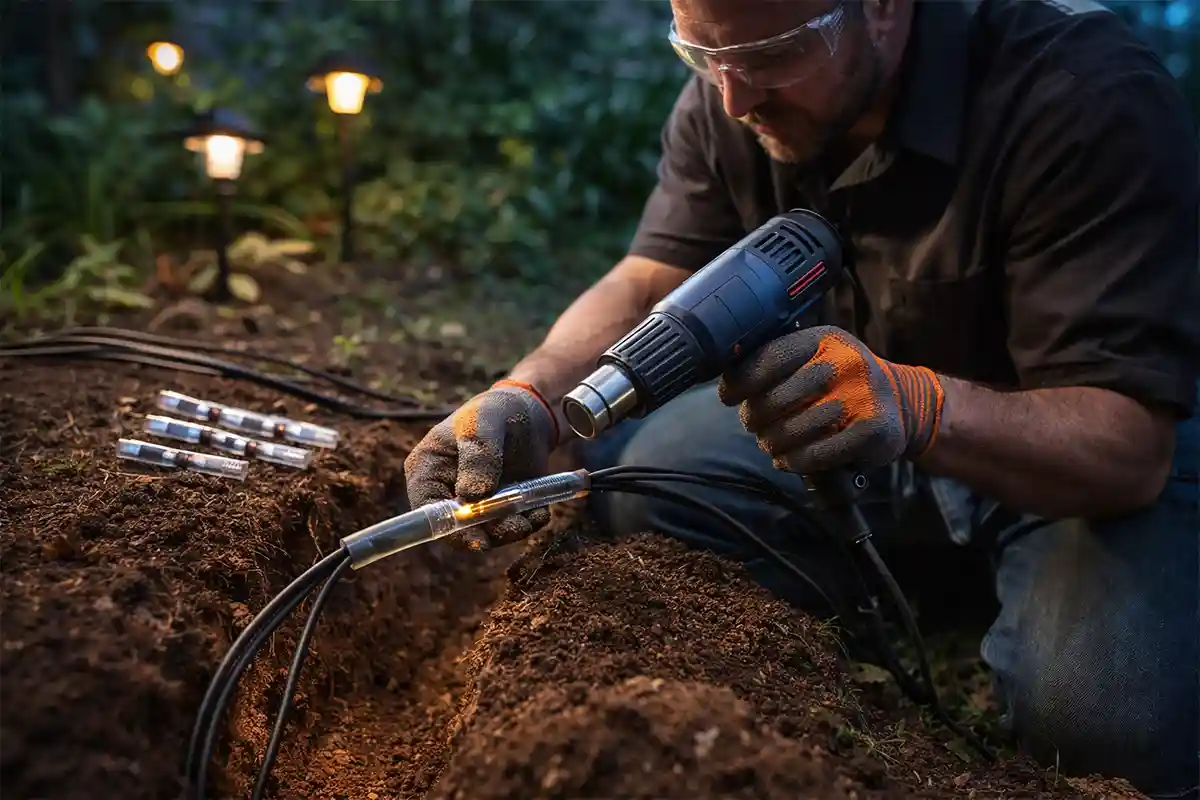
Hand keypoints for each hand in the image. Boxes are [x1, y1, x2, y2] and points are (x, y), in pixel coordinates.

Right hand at [404, 379, 559, 550]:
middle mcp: (447, 493)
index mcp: (427, 470)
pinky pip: (512, 526)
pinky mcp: (500, 509)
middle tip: (518, 526)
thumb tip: (472, 497)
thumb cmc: (493, 411)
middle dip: (488, 533)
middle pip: (458, 528)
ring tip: (534, 514)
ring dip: (512, 530)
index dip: (449, 529)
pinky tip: (540, 510)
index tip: (477, 539)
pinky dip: (528, 523)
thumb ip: (478, 456)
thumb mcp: (483, 424)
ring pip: (488, 532)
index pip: (427, 510)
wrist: (527, 413)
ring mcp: (475, 505)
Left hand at [718, 326, 944, 474]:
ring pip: (796, 428)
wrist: (903, 405)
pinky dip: (796, 462)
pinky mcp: (873, 429)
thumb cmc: (842, 382)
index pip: (771, 357)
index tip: (726, 397)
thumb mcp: (817, 358)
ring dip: (774, 442)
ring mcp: (861, 395)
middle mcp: (844, 362)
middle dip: (756, 416)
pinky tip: (787, 461)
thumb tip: (726, 375)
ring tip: (770, 445)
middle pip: (779, 396)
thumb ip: (778, 361)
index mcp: (824, 339)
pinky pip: (819, 452)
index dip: (741, 380)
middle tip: (752, 425)